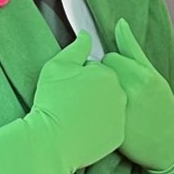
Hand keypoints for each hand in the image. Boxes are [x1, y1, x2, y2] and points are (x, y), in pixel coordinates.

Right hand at [30, 34, 125, 173]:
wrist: (52, 139)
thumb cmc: (53, 100)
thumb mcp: (58, 66)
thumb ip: (76, 48)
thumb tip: (86, 34)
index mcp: (108, 74)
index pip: (96, 71)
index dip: (80, 79)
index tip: (69, 89)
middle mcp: (120, 94)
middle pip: (106, 89)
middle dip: (92, 93)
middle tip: (72, 104)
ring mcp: (121, 117)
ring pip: (109, 109)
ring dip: (96, 111)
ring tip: (77, 118)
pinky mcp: (118, 137)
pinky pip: (110, 129)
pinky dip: (99, 129)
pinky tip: (84, 131)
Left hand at [104, 18, 173, 173]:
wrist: (169, 144)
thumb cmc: (162, 105)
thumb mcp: (153, 74)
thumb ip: (132, 48)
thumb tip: (119, 22)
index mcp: (140, 76)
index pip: (109, 58)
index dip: (114, 66)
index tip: (123, 77)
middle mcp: (128, 92)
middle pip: (99, 73)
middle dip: (103, 79)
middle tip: (116, 91)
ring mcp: (118, 112)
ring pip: (93, 91)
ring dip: (96, 94)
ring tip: (109, 103)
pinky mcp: (109, 129)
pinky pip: (91, 111)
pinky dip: (94, 111)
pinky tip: (104, 117)